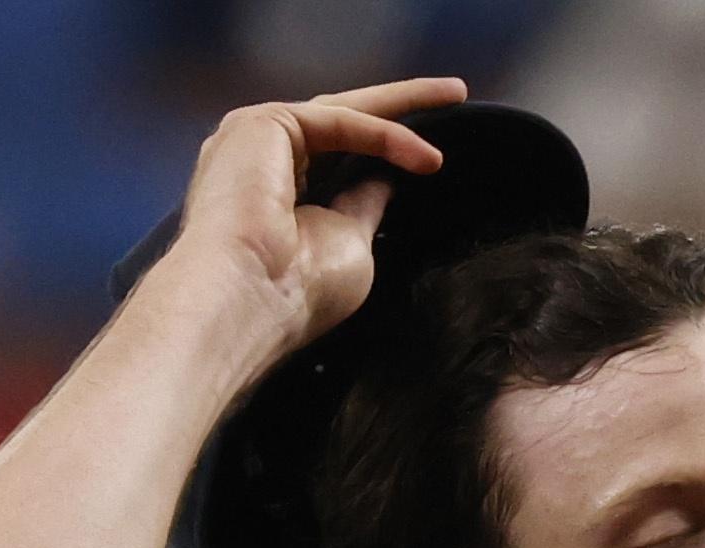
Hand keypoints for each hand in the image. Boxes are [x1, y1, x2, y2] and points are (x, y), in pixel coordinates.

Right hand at [159, 77, 467, 356]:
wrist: (249, 300)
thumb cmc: (299, 292)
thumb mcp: (349, 242)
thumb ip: (364, 204)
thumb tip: (387, 178)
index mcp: (277, 197)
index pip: (340, 159)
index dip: (388, 150)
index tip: (436, 154)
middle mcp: (261, 162)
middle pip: (342, 122)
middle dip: (400, 106)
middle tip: (454, 91)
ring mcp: (256, 139)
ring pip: (342, 111)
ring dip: (401, 104)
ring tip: (454, 97)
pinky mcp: (261, 124)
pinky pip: (338, 121)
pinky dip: (384, 134)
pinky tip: (424, 156)